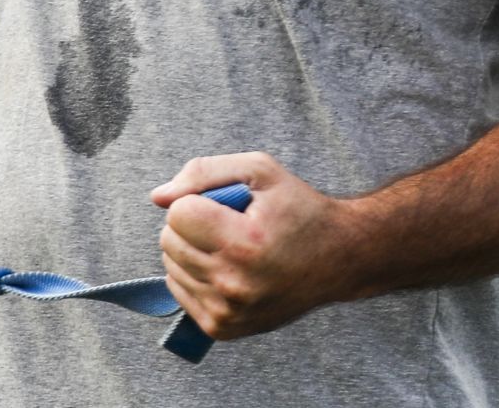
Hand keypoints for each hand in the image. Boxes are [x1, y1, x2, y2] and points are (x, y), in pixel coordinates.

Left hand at [150, 151, 357, 340]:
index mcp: (245, 244)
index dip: (198, 201)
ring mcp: (228, 312)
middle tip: (230, 225)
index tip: (226, 205)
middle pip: (168, 240)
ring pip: (170, 265)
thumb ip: (201, 172)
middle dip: (192, 224)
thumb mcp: (259, 171)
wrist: (340, 259)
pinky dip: (193, 274)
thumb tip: (158, 197)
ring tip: (231, 247)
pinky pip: (177, 289)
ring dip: (191, 249)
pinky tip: (226, 268)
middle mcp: (234, 284)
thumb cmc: (298, 209)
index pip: (177, 213)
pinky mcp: (223, 328)